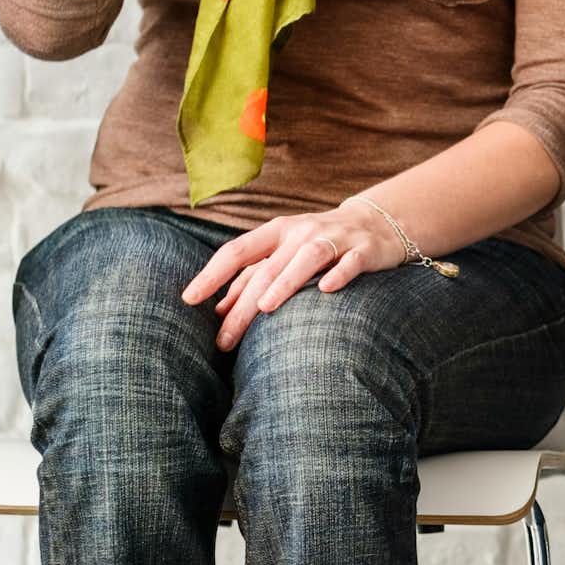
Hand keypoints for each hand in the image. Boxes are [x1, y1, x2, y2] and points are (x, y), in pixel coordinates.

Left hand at [179, 198, 408, 350]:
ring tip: (265, 307)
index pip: (237, 252)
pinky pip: (351, 263)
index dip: (211, 275)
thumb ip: (254, 276)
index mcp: (276, 232)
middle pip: (266, 268)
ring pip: (306, 258)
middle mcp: (301, 232)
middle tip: (225, 340)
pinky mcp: (365, 250)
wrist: (376, 224)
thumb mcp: (284, 254)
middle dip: (243, 306)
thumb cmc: (319, 245)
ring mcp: (334, 239)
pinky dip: (339, 275)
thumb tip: (218, 310)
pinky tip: (326, 291)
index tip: (188, 299)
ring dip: (285, 282)